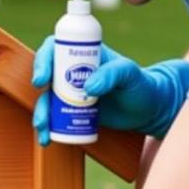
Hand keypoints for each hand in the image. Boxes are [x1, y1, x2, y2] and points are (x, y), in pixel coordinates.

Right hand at [32, 37, 188, 145]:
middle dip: (40, 97)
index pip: (55, 49)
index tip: (42, 80)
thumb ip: (113, 74)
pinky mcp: (72, 110)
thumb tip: (88, 88)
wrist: (148, 110)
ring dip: (42, 116)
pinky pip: (54, 116)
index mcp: (84, 54)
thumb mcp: (130, 74)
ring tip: (45, 132)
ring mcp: (70, 92)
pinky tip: (47, 139)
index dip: (43, 61)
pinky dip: (48, 128)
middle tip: (44, 114)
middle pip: (46, 77)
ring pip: (47, 100)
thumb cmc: (142, 85)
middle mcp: (72, 71)